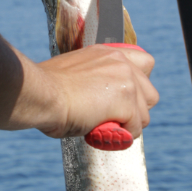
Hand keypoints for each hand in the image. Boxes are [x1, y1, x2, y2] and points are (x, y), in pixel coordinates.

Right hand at [20, 45, 158, 139]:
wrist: (41, 94)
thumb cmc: (46, 90)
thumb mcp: (74, 74)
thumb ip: (93, 80)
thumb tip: (95, 99)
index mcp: (108, 53)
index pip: (144, 63)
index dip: (138, 85)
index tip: (122, 99)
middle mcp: (121, 63)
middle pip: (150, 94)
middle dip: (136, 110)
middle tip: (113, 119)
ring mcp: (127, 81)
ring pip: (144, 115)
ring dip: (128, 126)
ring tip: (104, 128)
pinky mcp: (127, 102)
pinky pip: (135, 128)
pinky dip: (121, 137)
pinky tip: (102, 134)